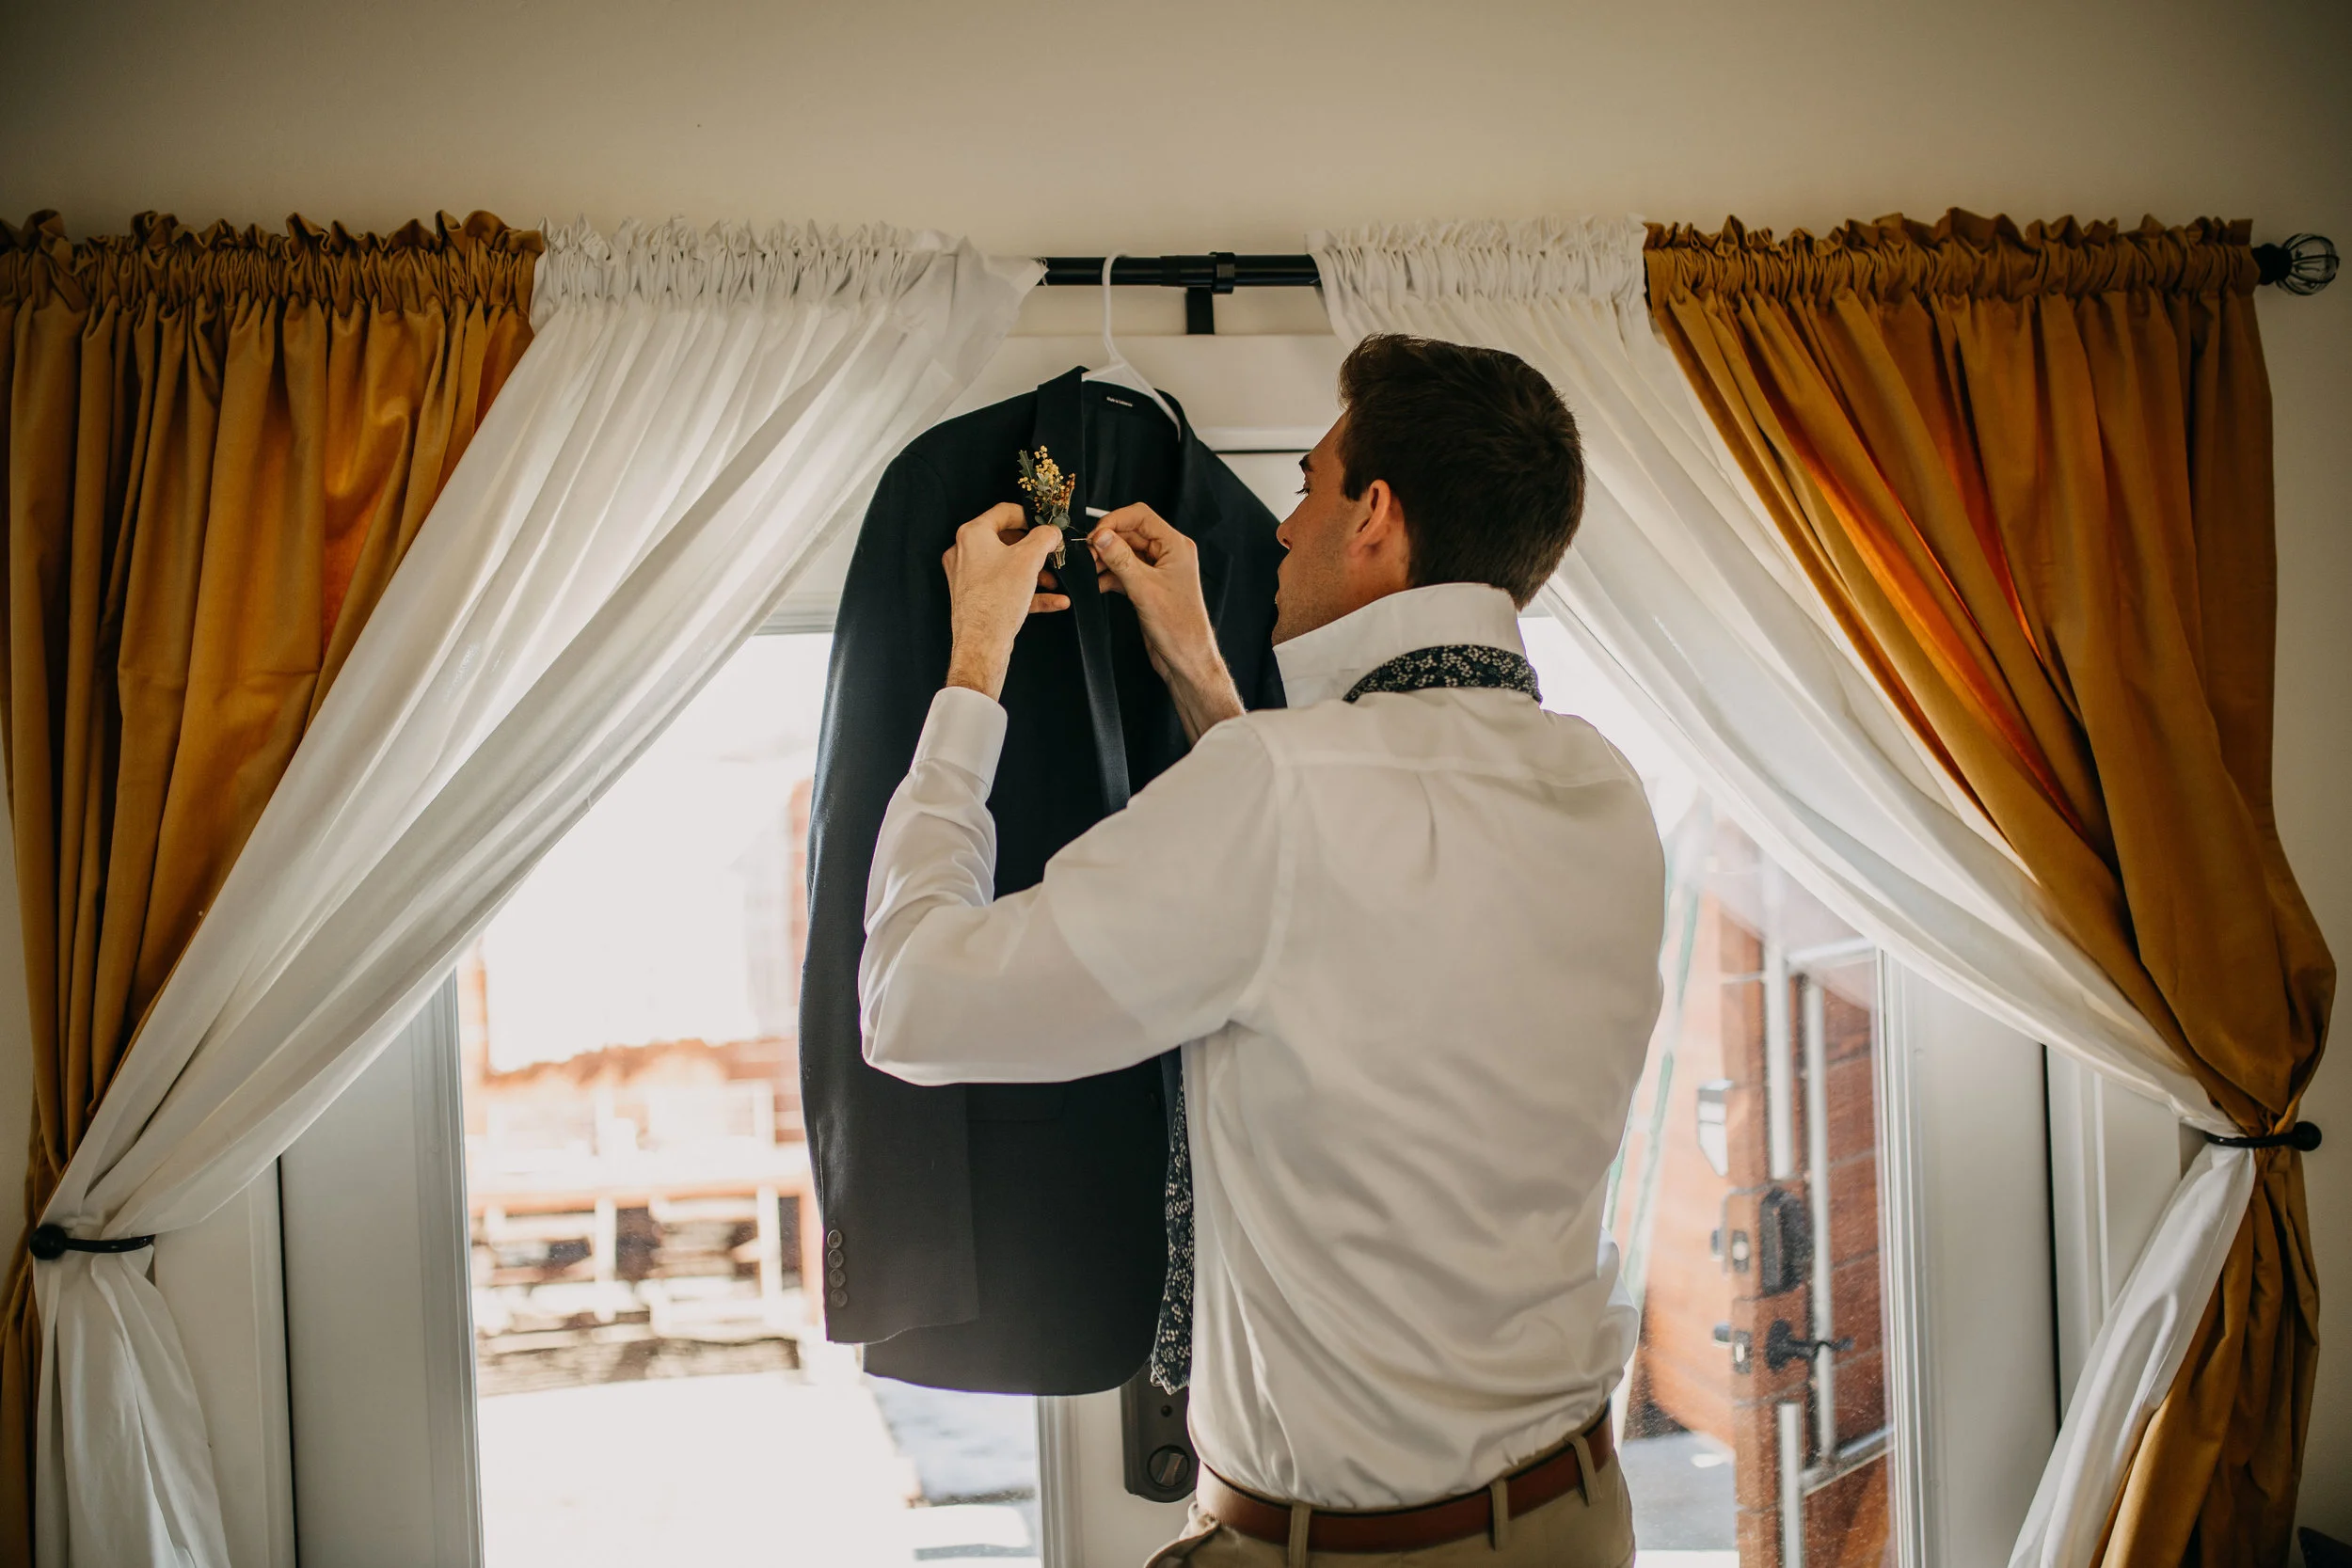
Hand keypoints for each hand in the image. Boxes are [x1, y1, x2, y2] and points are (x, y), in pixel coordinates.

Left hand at [942, 503, 1067, 699]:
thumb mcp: (1029, 559)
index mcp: (973, 535)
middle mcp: (965, 553)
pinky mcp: (976, 597)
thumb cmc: (996, 601)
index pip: (1003, 512)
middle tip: (1052, 553)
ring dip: (1035, 572)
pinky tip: (1054, 600)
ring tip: (1055, 580)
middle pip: (1007, 541)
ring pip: (1007, 566)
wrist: (981, 643)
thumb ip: (1044, 538)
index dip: (1029, 516)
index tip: (1045, 524)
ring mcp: (968, 576)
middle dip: (1035, 550)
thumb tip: (1051, 532)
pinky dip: (1029, 591)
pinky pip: (1006, 587)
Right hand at [1090, 505, 1243, 740]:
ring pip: (1126, 552)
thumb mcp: (1144, 589)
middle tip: (1088, 554)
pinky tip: (1097, 583)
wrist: (1186, 659)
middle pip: (1131, 533)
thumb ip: (1120, 559)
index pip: (1141, 516)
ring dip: (1106, 558)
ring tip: (1090, 569)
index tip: (1095, 535)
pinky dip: (1110, 575)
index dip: (1114, 521)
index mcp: (1176, 546)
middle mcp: (1169, 554)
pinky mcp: (1149, 586)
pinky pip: (1125, 571)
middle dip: (1107, 541)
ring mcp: (1158, 570)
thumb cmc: (1178, 627)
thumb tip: (1101, 536)